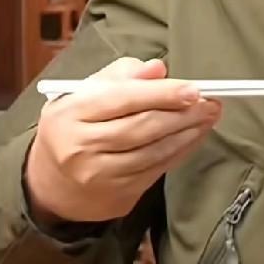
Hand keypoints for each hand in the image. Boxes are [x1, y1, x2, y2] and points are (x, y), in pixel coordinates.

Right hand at [25, 56, 221, 225]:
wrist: (52, 183)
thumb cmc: (73, 127)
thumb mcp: (81, 94)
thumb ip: (118, 76)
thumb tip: (157, 69)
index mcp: (70, 113)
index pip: (121, 99)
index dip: (161, 94)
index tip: (193, 89)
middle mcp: (81, 146)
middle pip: (141, 127)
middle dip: (182, 114)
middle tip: (210, 102)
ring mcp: (100, 174)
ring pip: (153, 151)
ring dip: (187, 133)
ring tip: (208, 117)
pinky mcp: (118, 194)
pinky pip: (157, 170)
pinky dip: (180, 151)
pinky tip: (193, 137)